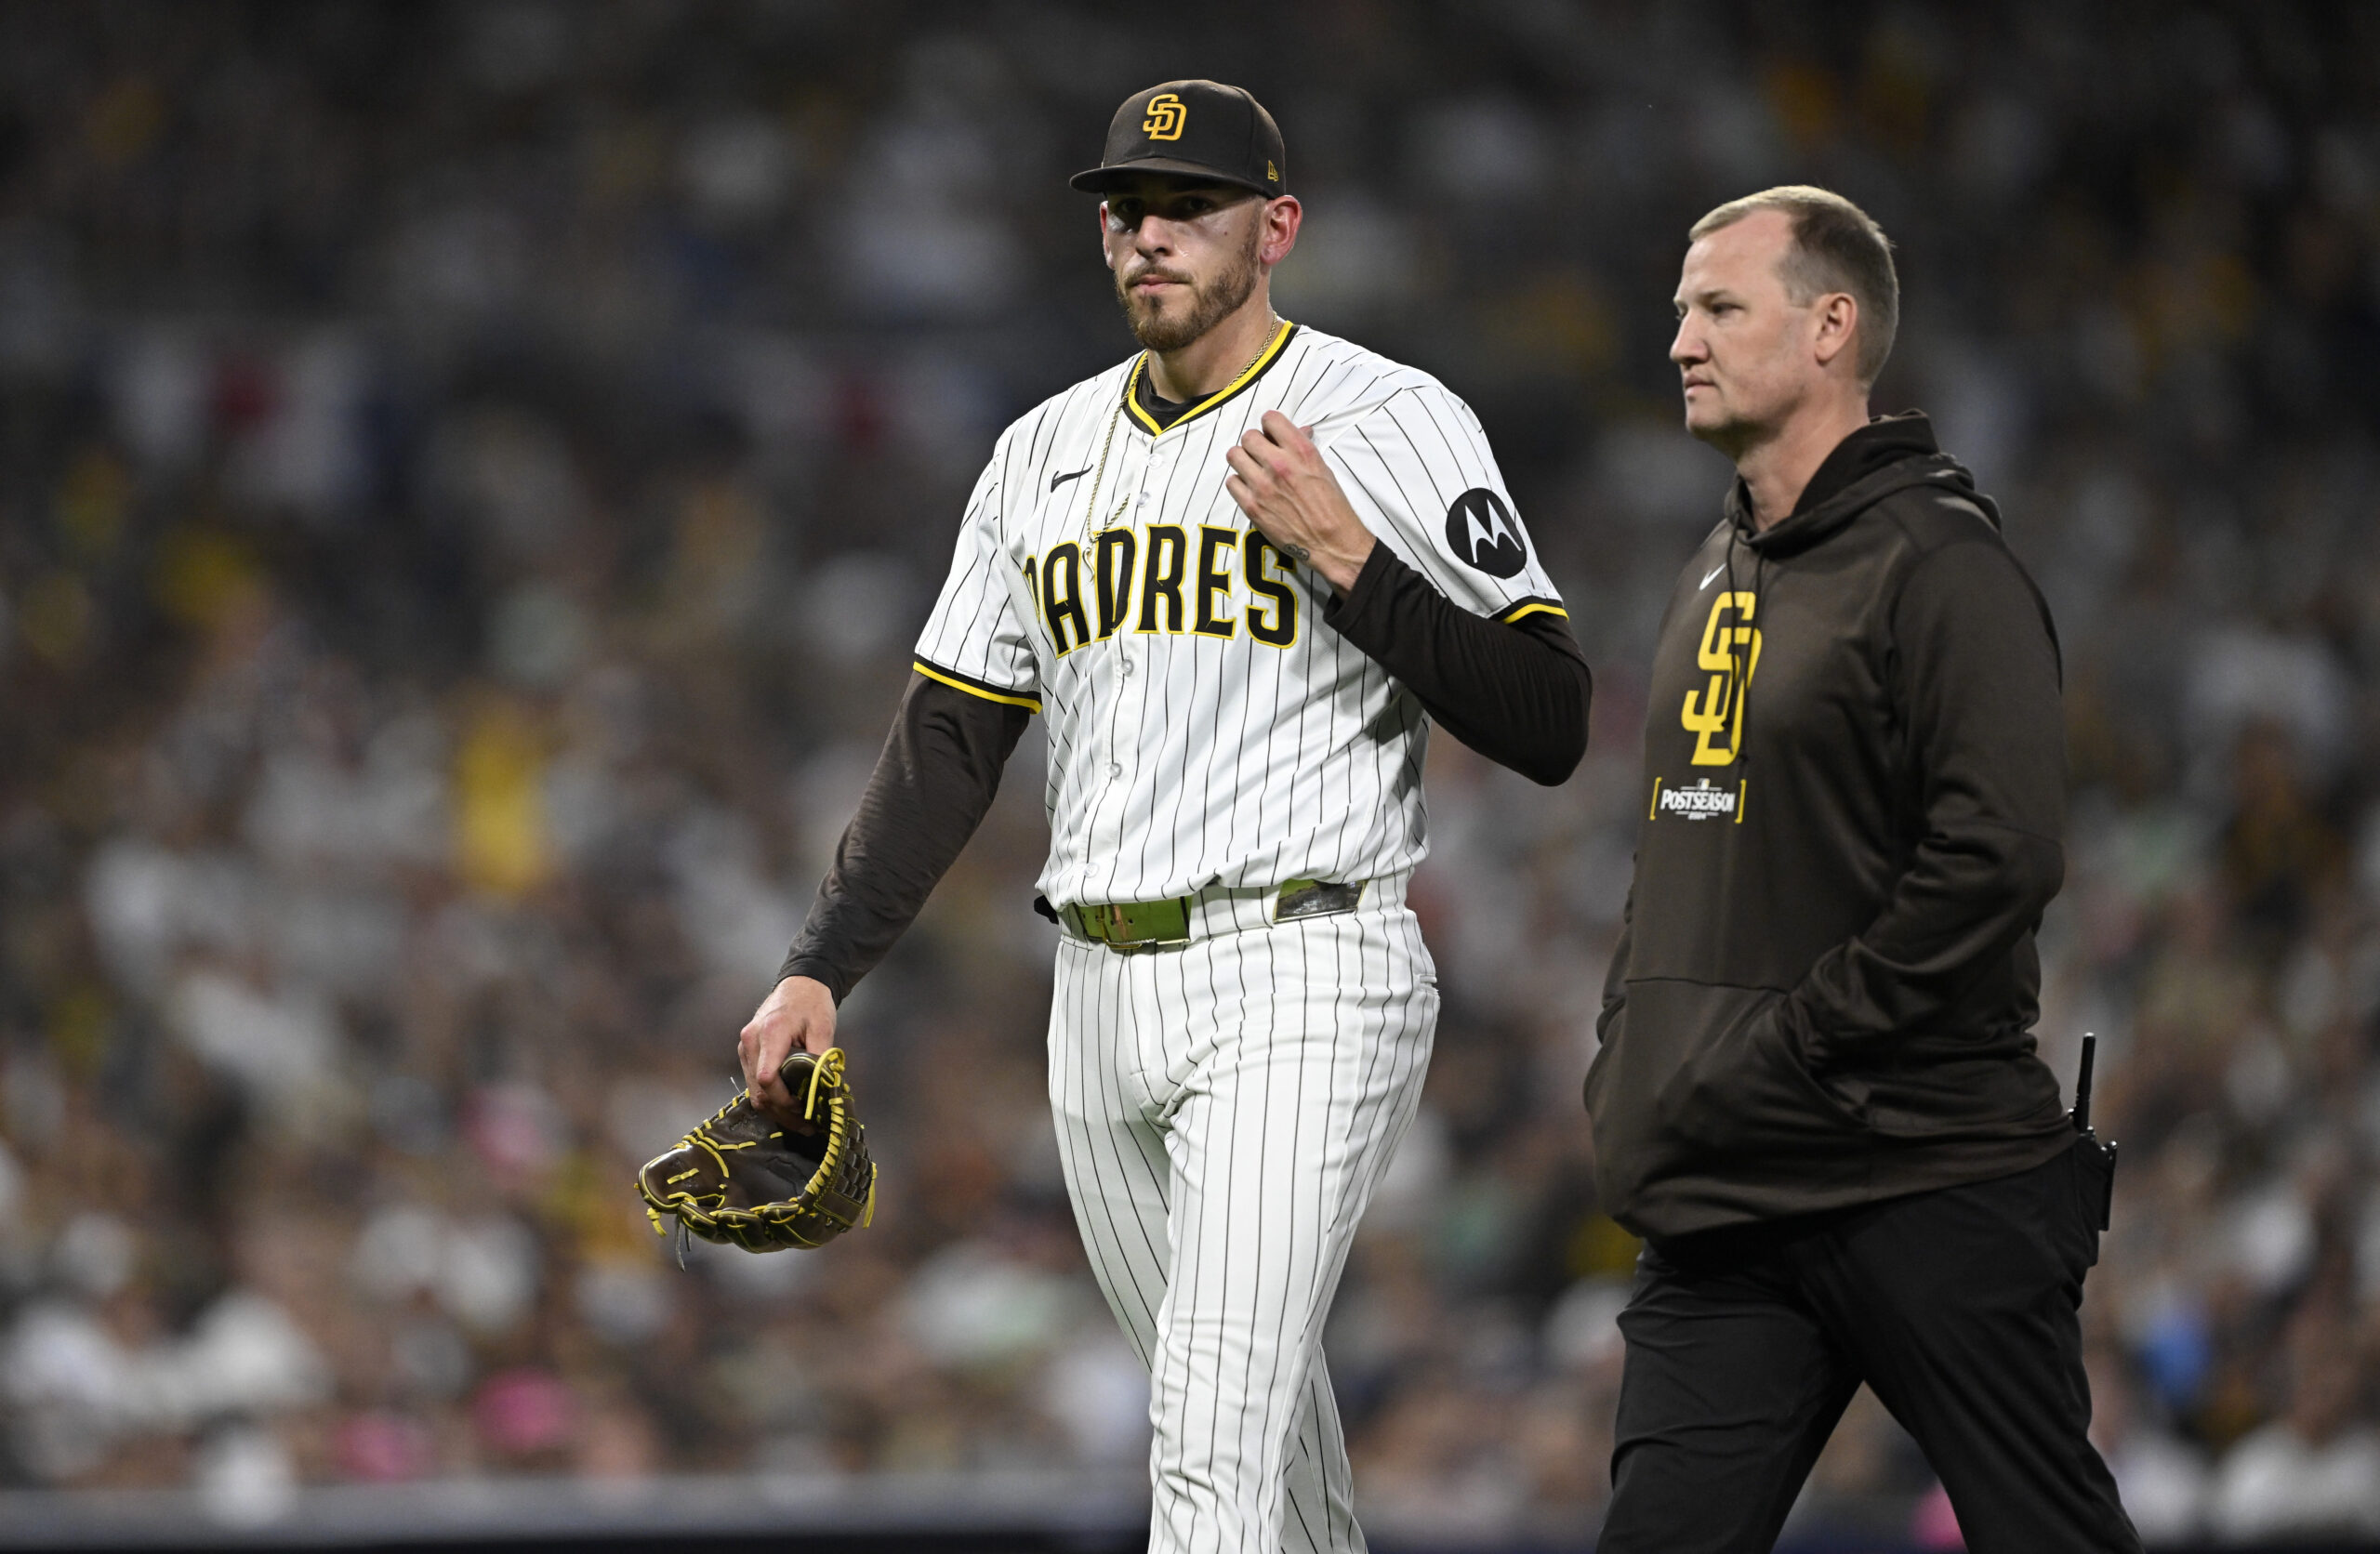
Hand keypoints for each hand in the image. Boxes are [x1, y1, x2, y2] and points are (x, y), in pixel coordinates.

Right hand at [738, 975, 836, 1110]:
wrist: (799, 985)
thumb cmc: (812, 1003)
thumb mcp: (823, 1027)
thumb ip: (821, 1057)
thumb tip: (822, 1089)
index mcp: (770, 1033)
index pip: (767, 1077)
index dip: (784, 1100)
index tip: (805, 1109)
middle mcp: (750, 1042)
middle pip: (759, 1090)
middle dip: (783, 1112)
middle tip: (807, 1125)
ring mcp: (745, 1048)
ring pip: (754, 1091)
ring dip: (776, 1110)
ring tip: (801, 1121)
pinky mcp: (746, 1053)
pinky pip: (754, 1084)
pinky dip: (770, 1099)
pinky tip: (789, 1107)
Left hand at [1223, 411, 1376, 592]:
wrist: (1331, 542)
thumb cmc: (1332, 506)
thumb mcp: (1323, 469)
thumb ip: (1304, 447)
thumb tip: (1299, 431)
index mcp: (1301, 451)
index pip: (1270, 419)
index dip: (1269, 426)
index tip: (1271, 435)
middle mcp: (1279, 464)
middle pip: (1248, 436)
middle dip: (1255, 444)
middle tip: (1261, 455)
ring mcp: (1263, 485)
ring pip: (1234, 455)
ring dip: (1243, 460)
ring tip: (1253, 470)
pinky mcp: (1252, 506)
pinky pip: (1231, 482)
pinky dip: (1239, 484)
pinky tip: (1251, 489)